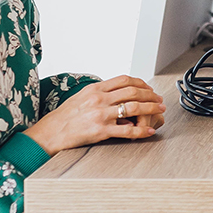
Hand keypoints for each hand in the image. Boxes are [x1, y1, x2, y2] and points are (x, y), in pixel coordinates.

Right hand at [25, 75, 165, 153]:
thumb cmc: (66, 116)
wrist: (51, 132)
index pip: (124, 80)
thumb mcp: (82, 97)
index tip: (149, 88)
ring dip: (151, 109)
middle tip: (160, 100)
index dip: (141, 83)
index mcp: (96, 89)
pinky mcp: (101, 130)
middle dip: (151, 95)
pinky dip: (142, 130)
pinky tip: (149, 130)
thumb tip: (119, 95)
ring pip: (134, 108)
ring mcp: (101, 114)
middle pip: (133, 92)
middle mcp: (99, 99)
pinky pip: (127, 130)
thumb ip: (101, 94)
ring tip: (160, 111)